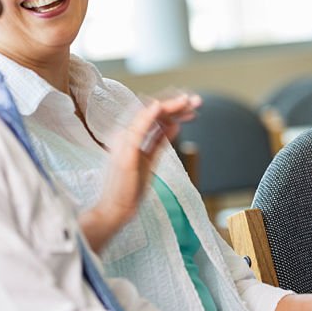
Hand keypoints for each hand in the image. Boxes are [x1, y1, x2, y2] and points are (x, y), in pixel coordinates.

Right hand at [81, 92, 200, 250]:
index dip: (173, 107)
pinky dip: (148, 117)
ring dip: (168, 106)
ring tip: (187, 102)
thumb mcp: (150, 158)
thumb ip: (160, 141)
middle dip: (175, 103)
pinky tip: (159, 107)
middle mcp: (125, 135)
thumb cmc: (130, 187)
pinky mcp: (125, 154)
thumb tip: (175, 124)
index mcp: (131, 136)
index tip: (192, 105)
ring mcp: (123, 143)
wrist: (115, 209)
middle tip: (196, 101)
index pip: (153, 114)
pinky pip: (136, 131)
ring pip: (146, 116)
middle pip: (150, 111)